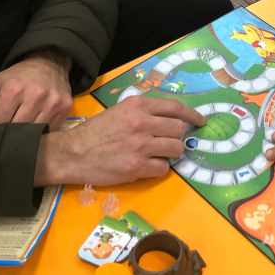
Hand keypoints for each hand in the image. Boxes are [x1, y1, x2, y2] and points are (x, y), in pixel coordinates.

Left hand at [0, 49, 72, 128]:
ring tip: (23, 127)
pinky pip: (50, 130)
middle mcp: (35, 95)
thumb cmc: (17, 76)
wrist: (49, 62)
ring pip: (34, 133)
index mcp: (14, 89)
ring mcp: (52, 102)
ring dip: (27, 134)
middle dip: (10, 133)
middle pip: (17, 130)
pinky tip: (37, 122)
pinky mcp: (65, 108)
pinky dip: (42, 131)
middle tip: (9, 131)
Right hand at [33, 96, 205, 186]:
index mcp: (139, 106)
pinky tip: (146, 166)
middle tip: (166, 142)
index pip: (176, 108)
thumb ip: (144, 111)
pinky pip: (163, 168)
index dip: (192, 115)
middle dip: (177, 137)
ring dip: (169, 154)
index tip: (200, 121)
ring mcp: (141, 146)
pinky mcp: (137, 167)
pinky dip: (158, 169)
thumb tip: (169, 118)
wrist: (73, 153)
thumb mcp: (120, 111)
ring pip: (175, 149)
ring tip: (156, 154)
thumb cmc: (96, 131)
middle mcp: (143, 123)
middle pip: (179, 130)